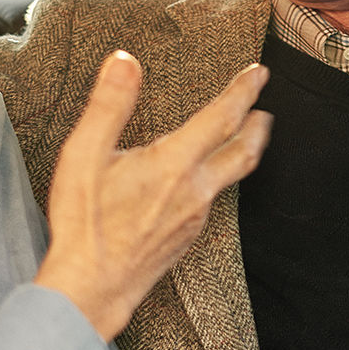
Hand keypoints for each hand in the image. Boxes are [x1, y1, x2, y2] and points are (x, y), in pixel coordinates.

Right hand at [35, 51, 271, 339]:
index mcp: (175, 164)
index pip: (222, 117)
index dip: (243, 91)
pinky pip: (212, 201)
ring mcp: (196, 217)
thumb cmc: (85, 224)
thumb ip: (109, 104)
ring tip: (243, 139)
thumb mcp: (83, 155)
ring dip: (242, 152)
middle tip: (265, 110)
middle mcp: (195, 190)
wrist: (93, 288)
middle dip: (257, 126)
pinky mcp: (188, 237)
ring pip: (231, 178)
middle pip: (244, 152)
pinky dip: (219, 179)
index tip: (259, 74)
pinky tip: (204, 181)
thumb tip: (125, 61)